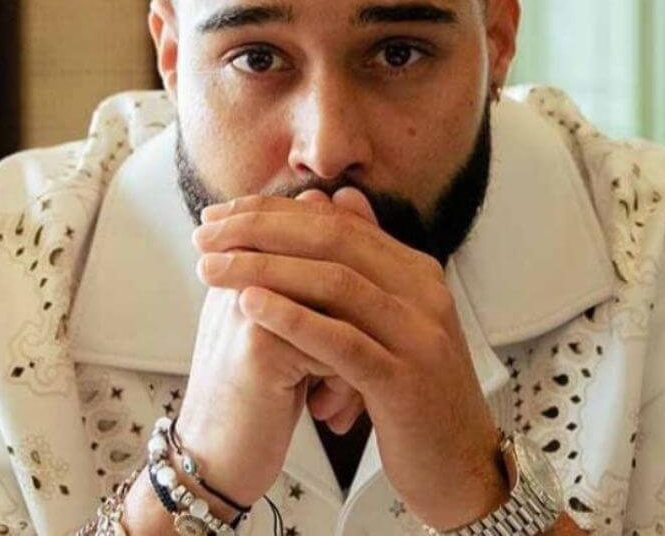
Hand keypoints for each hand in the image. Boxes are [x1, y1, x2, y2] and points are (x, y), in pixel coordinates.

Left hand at [193, 189, 507, 529]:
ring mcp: (419, 337)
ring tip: (213, 269)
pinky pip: (343, 341)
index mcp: (417, 274)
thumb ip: (368, 263)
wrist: (461, 468)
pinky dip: (293, 318)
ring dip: (264, 269)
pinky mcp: (405, 382)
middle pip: (333, 240)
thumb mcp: (393, 321)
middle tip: (204, 235)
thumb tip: (340, 196)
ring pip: (336, 283)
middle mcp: (424, 295)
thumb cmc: (416, 397)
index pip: (337, 222)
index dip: (273, 212)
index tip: (220, 216)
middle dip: (260, 230)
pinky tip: (251, 306)